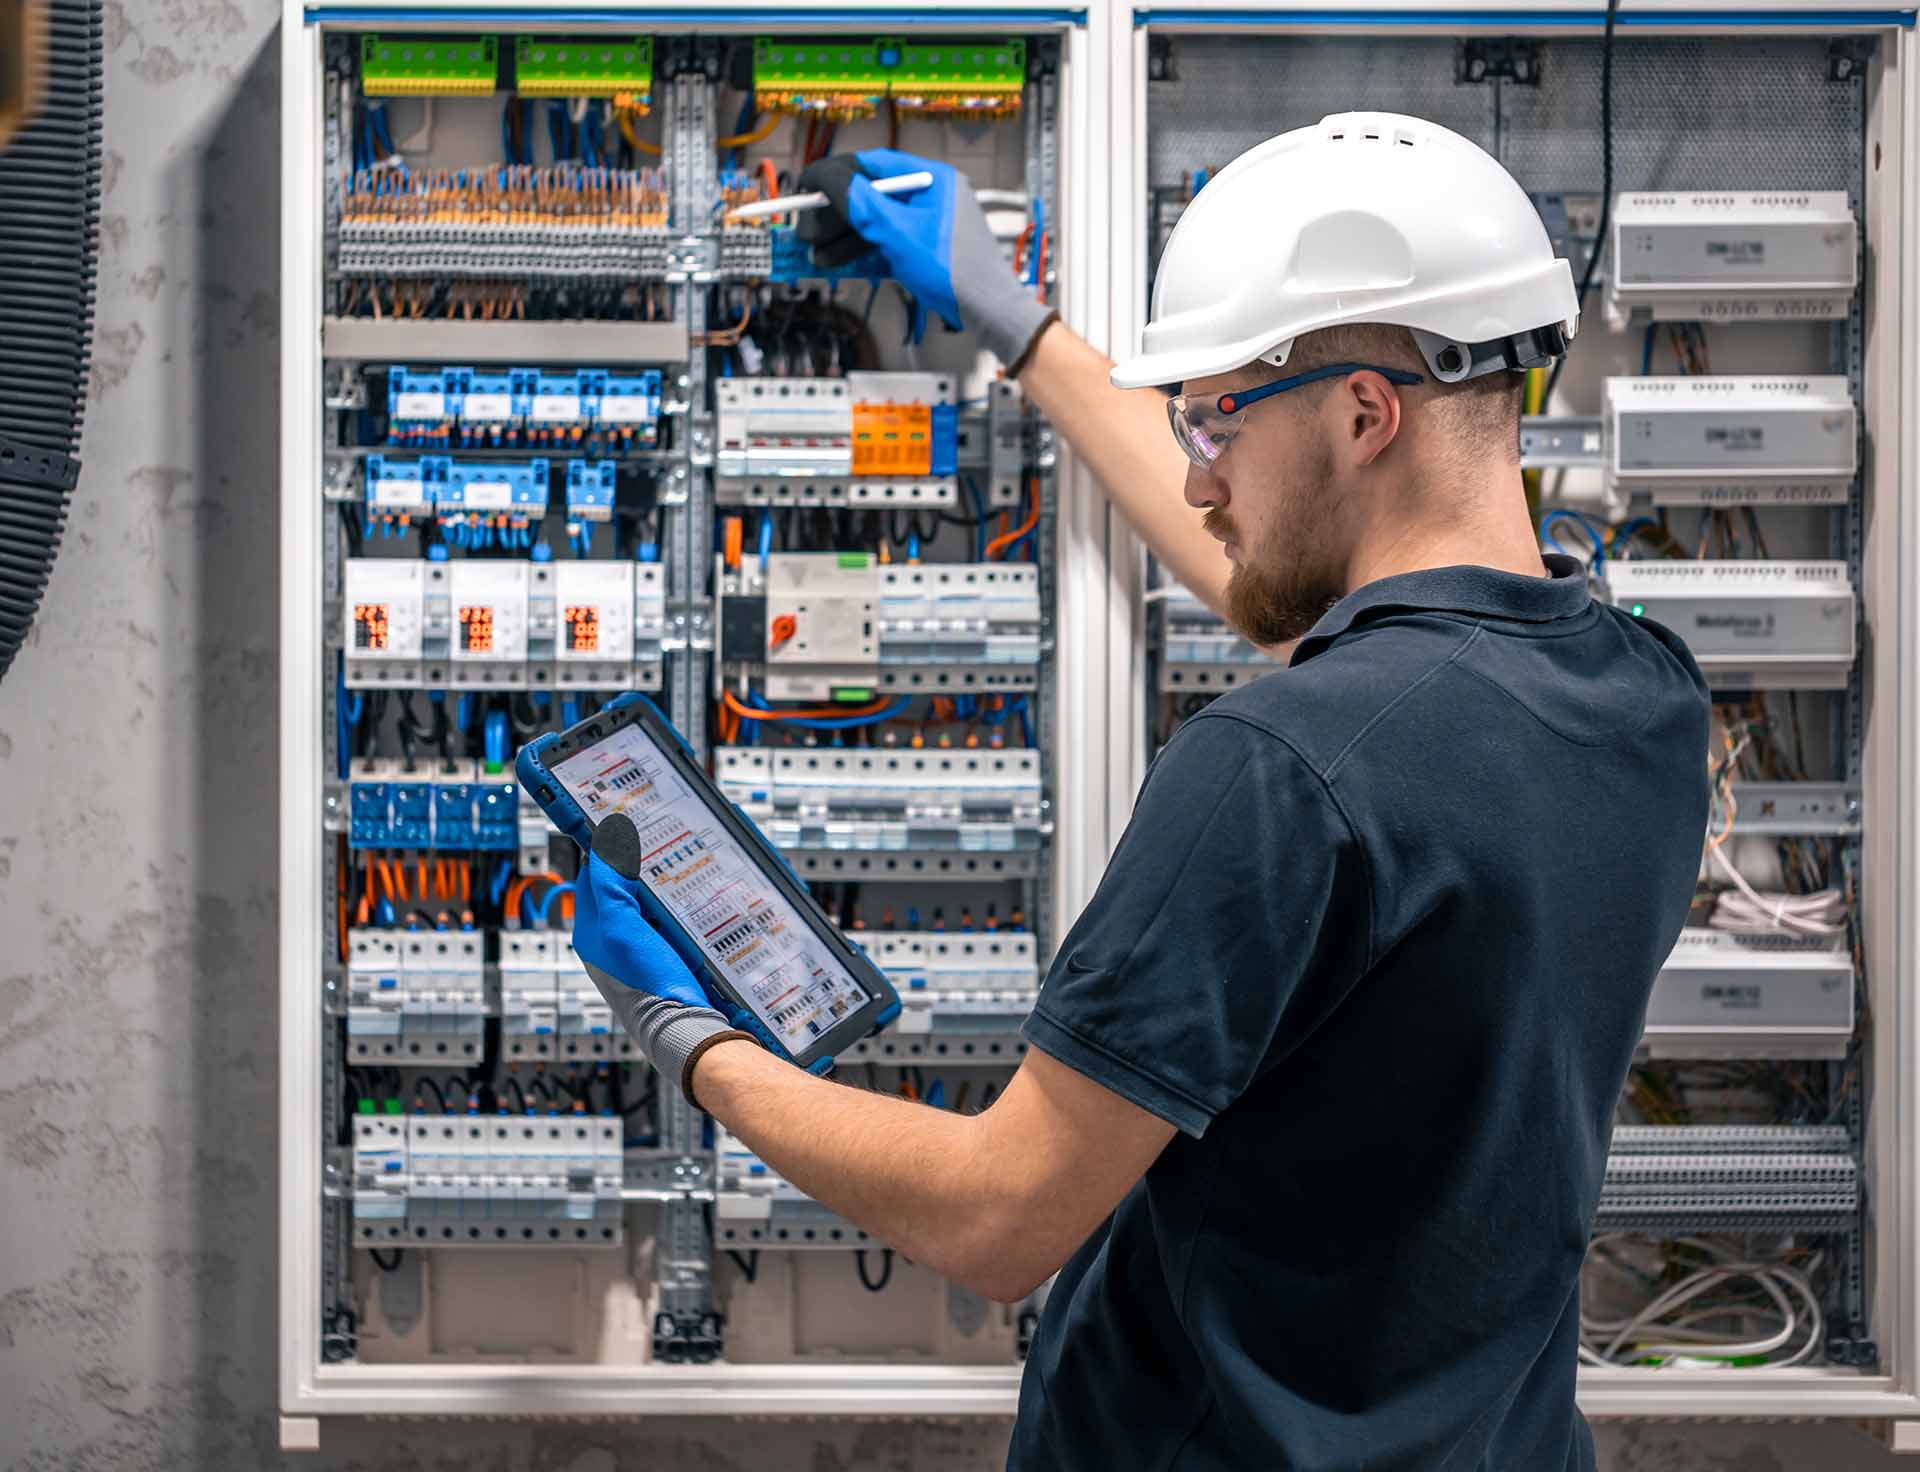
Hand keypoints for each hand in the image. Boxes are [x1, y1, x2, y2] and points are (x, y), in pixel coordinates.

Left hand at [570, 814, 746, 1095]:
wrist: (685, 1027)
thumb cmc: (648, 983)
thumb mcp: (621, 927)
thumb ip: (608, 887)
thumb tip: (604, 846)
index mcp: (593, 932)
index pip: (594, 877)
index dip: (608, 850)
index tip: (626, 825)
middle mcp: (615, 940)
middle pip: (624, 887)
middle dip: (640, 864)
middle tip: (661, 839)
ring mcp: (644, 949)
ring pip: (651, 902)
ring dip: (665, 884)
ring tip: (683, 861)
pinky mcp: (670, 956)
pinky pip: (673, 920)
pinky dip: (682, 904)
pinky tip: (699, 894)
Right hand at [796, 148, 1055, 369]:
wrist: (988, 312)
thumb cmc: (955, 270)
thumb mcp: (900, 233)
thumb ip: (862, 204)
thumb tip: (828, 178)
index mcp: (932, 179)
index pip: (874, 164)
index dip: (836, 173)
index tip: (807, 183)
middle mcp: (931, 195)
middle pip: (872, 196)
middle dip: (836, 215)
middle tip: (806, 229)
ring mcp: (929, 224)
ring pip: (877, 224)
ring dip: (845, 239)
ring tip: (816, 255)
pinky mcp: (926, 249)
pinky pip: (888, 243)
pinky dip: (865, 253)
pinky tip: (838, 263)